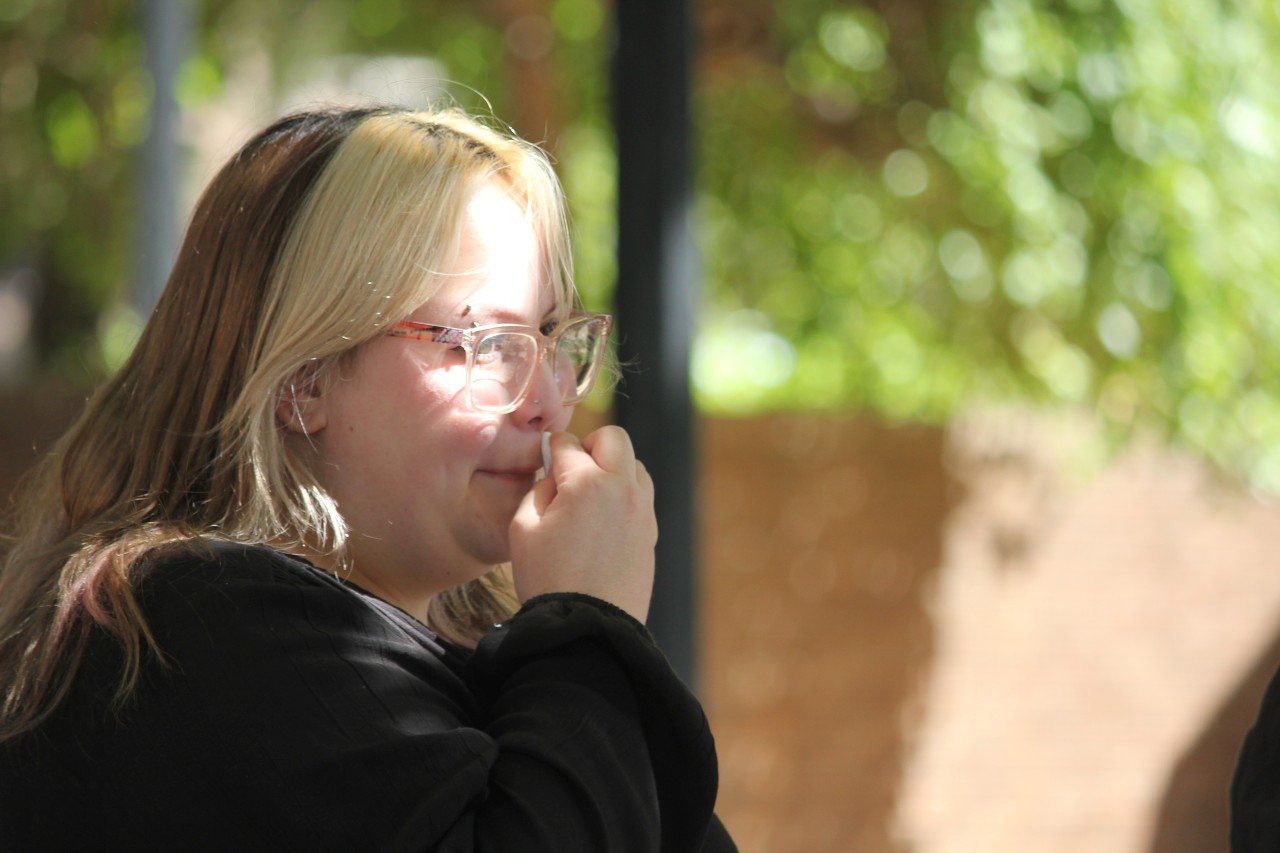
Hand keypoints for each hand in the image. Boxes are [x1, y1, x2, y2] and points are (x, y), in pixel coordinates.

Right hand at [509, 426, 656, 622]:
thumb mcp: (523, 528)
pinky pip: (642, 497)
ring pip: (635, 465)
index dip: (552, 448)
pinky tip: (603, 520)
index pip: (568, 443)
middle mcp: (624, 490)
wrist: (587, 627)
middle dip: (590, 446)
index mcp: (589, 483)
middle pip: (614, 438)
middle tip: (571, 470)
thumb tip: (556, 475)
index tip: (546, 458)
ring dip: (613, 469)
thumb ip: (539, 489)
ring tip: (589, 497)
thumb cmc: (548, 579)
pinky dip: (624, 496)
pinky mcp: (651, 533)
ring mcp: (643, 511)